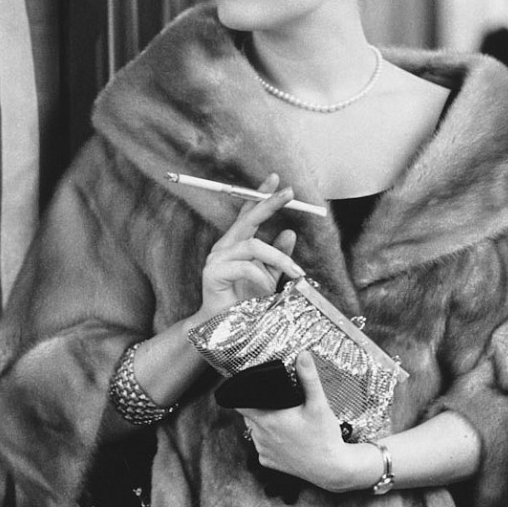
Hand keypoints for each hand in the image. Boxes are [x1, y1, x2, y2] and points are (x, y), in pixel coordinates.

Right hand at [196, 173, 303, 320]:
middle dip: (269, 203)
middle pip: (247, 218)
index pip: (247, 213)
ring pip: (253, 245)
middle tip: (290, 193)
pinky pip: (246, 267)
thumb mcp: (269, 275)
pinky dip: (262, 277)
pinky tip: (267, 289)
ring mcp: (216, 258)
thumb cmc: (244, 301)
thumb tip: (290, 231)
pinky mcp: (213, 272)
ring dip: (278, 258)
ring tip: (294, 273)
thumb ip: (278, 256)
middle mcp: (224, 246)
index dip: (260, 195)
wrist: (223, 327)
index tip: (275, 178)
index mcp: (236, 243)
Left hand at [238, 352, 377, 492]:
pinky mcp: (269, 463)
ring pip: (255, 430)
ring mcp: (264, 451)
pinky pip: (263, 446)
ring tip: (284, 418)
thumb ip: (309, 378)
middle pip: (249, 414)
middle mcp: (261, 437)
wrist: (332, 468)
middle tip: (279, 401)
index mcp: (268, 419)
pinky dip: (270, 440)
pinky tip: (286, 437)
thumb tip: (303, 355)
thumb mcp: (318, 404)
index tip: (251, 387)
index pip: (240, 403)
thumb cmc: (324, 437)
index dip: (242, 393)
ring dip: (264, 423)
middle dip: (259, 405)